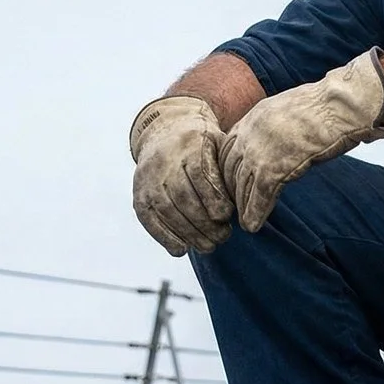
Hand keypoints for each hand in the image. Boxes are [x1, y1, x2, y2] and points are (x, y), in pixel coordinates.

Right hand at [129, 96, 233, 256]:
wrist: (165, 134)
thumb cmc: (203, 146)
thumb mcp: (219, 145)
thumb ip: (230, 168)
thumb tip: (245, 200)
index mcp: (188, 143)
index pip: (199, 174)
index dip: (212, 198)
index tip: (226, 215)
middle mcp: (164, 161)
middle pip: (183, 195)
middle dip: (204, 221)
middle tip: (223, 237)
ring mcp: (147, 179)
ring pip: (166, 209)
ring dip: (188, 233)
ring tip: (208, 246)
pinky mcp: (139, 195)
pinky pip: (149, 219)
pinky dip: (164, 237)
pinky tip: (181, 250)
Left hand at [222, 48, 383, 230]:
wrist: (340, 106)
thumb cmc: (327, 106)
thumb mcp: (291, 109)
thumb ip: (279, 125)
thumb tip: (284, 136)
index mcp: (253, 117)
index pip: (227, 148)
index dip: (227, 168)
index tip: (232, 182)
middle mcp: (249, 134)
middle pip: (229, 169)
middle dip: (231, 189)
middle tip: (235, 205)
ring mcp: (258, 152)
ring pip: (240, 186)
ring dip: (242, 205)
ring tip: (244, 221)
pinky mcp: (273, 170)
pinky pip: (257, 197)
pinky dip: (254, 213)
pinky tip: (253, 226)